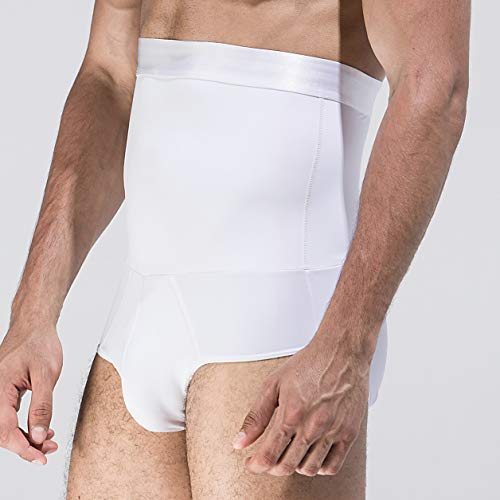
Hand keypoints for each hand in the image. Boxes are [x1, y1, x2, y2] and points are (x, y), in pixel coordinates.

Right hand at [0, 323, 61, 463]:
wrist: (34, 326)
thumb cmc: (39, 343)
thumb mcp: (46, 374)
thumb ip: (43, 406)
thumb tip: (40, 435)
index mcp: (0, 389)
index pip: (6, 429)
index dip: (23, 447)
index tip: (40, 457)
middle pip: (3, 432)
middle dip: (26, 446)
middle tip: (48, 451)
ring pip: (6, 426)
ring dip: (27, 438)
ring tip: (49, 442)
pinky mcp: (5, 392)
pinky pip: (10, 416)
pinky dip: (25, 427)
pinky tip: (41, 430)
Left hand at [232, 333, 369, 476]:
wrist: (341, 351)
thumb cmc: (308, 364)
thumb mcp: (273, 384)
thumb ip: (256, 416)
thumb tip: (240, 442)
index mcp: (291, 414)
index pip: (269, 455)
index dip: (255, 465)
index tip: (251, 464)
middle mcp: (312, 426)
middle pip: (287, 466)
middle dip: (271, 467)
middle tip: (268, 458)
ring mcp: (332, 431)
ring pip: (309, 469)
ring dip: (294, 467)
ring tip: (289, 454)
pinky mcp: (349, 432)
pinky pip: (333, 466)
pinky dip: (319, 468)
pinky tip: (311, 455)